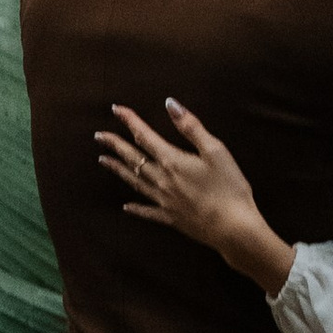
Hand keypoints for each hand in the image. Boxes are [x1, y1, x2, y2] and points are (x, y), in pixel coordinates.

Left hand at [95, 100, 296, 295]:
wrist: (233, 228)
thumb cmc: (229, 187)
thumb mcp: (215, 150)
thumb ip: (191, 127)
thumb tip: (170, 104)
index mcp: (172, 161)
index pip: (144, 136)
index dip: (129, 121)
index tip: (115, 109)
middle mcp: (162, 180)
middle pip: (133, 159)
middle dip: (115, 145)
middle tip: (99, 136)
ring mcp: (164, 201)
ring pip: (134, 182)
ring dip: (118, 169)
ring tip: (103, 161)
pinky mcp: (171, 218)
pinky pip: (148, 212)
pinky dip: (136, 208)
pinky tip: (126, 206)